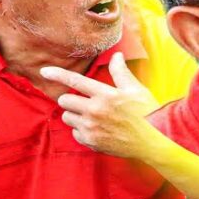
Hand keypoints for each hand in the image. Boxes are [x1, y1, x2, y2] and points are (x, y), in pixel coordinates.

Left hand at [39, 53, 160, 159]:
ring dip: (75, 115)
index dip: (57, 74)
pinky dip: (82, 130)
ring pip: (67, 117)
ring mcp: (91, 128)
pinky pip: (74, 133)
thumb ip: (121, 72)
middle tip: (84, 102)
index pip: (75, 81)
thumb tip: (116, 55)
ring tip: (92, 117)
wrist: (154, 142)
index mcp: (105, 95)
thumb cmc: (147, 114)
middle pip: (64, 100)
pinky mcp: (91, 142)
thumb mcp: (136, 90)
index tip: (44, 71)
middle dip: (71, 99)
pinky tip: (97, 129)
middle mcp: (95, 111)